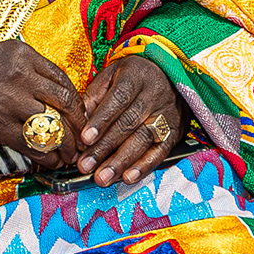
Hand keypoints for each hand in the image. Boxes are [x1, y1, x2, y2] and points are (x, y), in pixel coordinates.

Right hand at [0, 39, 81, 153]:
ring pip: (54, 126)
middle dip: (80, 126)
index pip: (63, 80)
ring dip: (67, 146)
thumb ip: (25, 69)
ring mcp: (9, 100)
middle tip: (84, 139)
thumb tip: (49, 92)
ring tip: (70, 156)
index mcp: (22, 54)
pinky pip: (33, 144)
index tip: (80, 117)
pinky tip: (51, 162)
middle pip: (66, 102)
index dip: (77, 103)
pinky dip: (47, 157)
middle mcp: (20, 74)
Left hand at [71, 56, 184, 185]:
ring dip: (121, 161)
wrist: (170, 77)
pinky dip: (144, 166)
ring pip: (143, 139)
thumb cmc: (132, 79)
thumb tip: (77, 122)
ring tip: (103, 177)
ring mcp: (167, 114)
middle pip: (129, 123)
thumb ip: (94, 97)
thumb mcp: (111, 76)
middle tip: (86, 166)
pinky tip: (128, 178)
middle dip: (105, 147)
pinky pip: (161, 151)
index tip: (85, 139)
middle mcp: (154, 94)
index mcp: (136, 76)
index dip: (101, 120)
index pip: (117, 99)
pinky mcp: (175, 131)